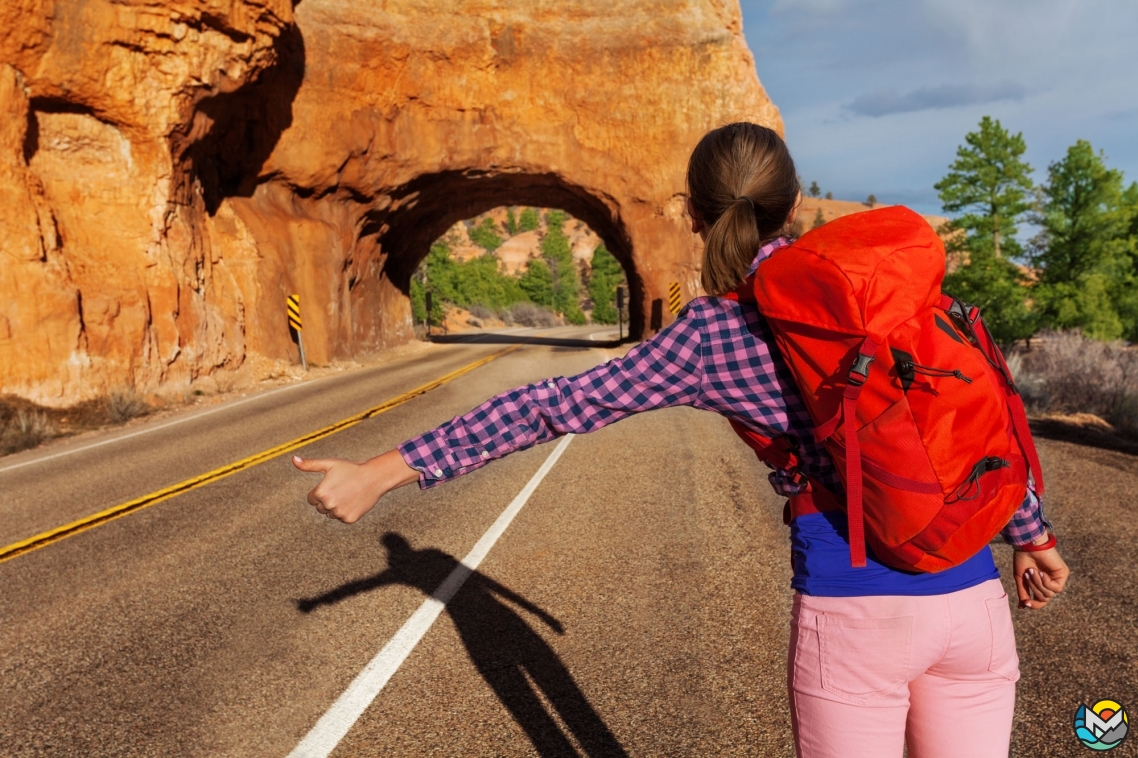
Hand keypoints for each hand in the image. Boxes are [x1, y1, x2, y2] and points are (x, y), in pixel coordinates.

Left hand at [293, 449, 418, 523]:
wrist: (374, 477)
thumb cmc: (351, 468)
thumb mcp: (330, 464)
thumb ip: (310, 464)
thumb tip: (293, 459)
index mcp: (320, 492)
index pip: (311, 499)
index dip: (321, 491)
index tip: (332, 484)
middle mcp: (328, 505)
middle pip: (320, 508)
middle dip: (328, 500)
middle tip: (342, 489)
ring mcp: (339, 513)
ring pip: (331, 514)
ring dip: (336, 507)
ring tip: (348, 494)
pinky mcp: (349, 519)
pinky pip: (342, 518)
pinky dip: (347, 511)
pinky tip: (354, 501)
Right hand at [1013, 537, 1069, 609]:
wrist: (1028, 546)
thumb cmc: (1023, 559)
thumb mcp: (1021, 579)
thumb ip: (1023, 592)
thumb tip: (1022, 606)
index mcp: (1040, 584)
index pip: (1041, 601)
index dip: (1034, 604)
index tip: (1025, 603)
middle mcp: (1050, 582)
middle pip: (1044, 598)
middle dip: (1033, 588)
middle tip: (1027, 574)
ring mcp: (1057, 579)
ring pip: (1049, 594)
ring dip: (1038, 583)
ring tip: (1032, 571)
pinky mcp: (1063, 574)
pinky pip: (1056, 588)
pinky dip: (1046, 582)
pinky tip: (1041, 572)